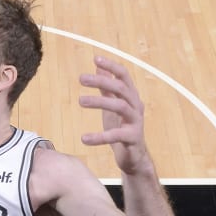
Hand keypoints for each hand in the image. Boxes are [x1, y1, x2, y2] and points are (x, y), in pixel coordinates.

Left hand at [77, 55, 151, 174]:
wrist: (134, 157)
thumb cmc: (122, 128)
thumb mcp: (113, 106)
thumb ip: (107, 89)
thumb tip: (99, 68)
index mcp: (131, 97)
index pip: (124, 76)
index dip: (111, 66)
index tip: (96, 59)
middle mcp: (136, 106)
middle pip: (121, 88)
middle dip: (102, 81)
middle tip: (81, 78)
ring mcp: (136, 122)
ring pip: (120, 106)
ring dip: (99, 102)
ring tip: (80, 101)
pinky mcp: (132, 138)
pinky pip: (116, 135)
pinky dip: (99, 137)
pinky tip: (84, 138)